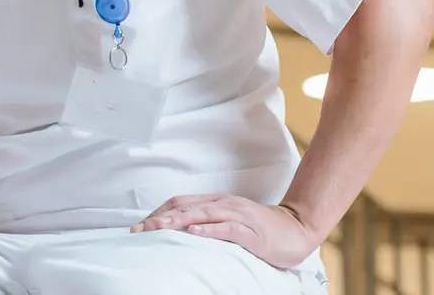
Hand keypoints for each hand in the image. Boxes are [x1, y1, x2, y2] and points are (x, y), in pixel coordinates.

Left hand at [134, 195, 323, 269]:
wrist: (295, 229)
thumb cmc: (259, 229)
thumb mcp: (228, 221)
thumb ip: (207, 221)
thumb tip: (178, 228)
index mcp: (216, 202)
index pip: (180, 202)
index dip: (157, 212)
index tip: (138, 226)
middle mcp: (224, 204)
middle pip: (186, 207)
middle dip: (159, 218)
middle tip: (138, 229)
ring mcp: (238, 215)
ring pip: (202, 214)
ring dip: (177, 221)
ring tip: (157, 228)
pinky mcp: (251, 230)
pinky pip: (228, 228)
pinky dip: (209, 229)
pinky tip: (194, 232)